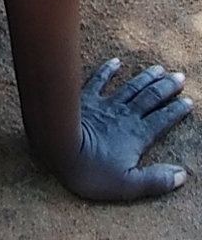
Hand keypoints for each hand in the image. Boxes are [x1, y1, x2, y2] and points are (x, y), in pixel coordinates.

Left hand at [62, 59, 191, 200]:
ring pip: (130, 87)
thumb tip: (182, 175)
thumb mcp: (129, 185)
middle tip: (179, 76)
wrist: (60, 148)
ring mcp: (105, 104)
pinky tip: (116, 62)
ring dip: (145, 77)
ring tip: (159, 68)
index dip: (176, 110)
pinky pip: (99, 80)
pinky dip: (108, 70)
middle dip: (166, 88)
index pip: (162, 120)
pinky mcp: (86, 98)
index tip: (188, 100)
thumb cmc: (93, 172)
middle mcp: (125, 115)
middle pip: (150, 98)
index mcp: (137, 135)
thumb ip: (156, 180)